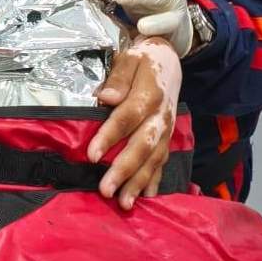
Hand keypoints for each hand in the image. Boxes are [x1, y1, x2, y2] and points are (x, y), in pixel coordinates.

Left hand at [87, 37, 181, 209]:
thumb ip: (118, 77)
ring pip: (154, 159)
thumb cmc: (143, 60)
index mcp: (149, 93)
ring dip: (139, 182)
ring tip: (124, 202)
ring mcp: (166, 129)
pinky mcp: (167, 137)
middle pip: (143, 145)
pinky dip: (154, 180)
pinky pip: (162, 161)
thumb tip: (106, 97)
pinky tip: (145, 197)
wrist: (169, 60)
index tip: (92, 155)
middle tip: (105, 190)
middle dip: (124, 169)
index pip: (128, 116)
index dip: (110, 136)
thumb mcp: (130, 58)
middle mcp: (160, 115)